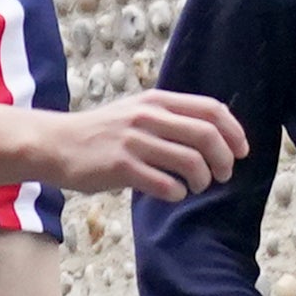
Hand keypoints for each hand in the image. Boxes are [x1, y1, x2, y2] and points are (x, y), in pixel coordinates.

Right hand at [28, 88, 248, 201]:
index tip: (241, 151)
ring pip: (191, 162)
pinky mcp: (121, 167)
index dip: (234, 132)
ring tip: (195, 187)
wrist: (54, 144)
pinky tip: (171, 194)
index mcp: (156, 101)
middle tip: (222, 175)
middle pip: (207, 136)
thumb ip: (169, 118)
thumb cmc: (100, 133)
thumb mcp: (135, 112)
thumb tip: (214, 136)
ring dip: (202, 180)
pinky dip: (177, 193)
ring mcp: (134, 141)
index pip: (211, 110)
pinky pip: (165, 184)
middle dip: (224, 160)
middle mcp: (147, 117)